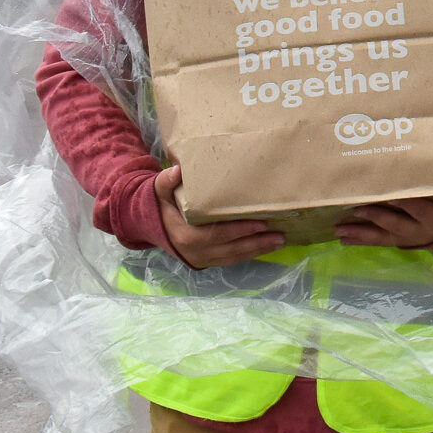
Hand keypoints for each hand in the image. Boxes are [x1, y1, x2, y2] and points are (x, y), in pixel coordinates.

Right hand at [154, 165, 285, 268]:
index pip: (216, 235)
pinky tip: (267, 247)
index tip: (260, 223)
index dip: (239, 231)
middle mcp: (195, 252)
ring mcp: (202, 259)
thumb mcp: (160, 191)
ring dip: (258, 250)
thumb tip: (177, 170)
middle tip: (280, 234)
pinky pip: (232, 260)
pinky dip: (250, 254)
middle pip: (231, 250)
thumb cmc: (163, 205)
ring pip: (234, 257)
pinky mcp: (208, 262)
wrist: (152, 226)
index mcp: (186, 235)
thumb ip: (166, 181)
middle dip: (256, 243)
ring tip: (280, 241)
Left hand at [335, 191, 432, 248]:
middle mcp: (419, 231)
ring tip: (339, 230)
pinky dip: (359, 239)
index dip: (402, 203)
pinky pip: (377, 242)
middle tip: (355, 210)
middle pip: (394, 224)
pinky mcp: (397, 241)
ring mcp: (406, 238)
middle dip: (374, 217)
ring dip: (360, 233)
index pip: (417, 209)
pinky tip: (342, 237)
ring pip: (381, 236)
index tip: (387, 195)